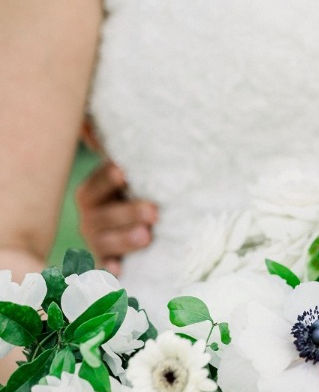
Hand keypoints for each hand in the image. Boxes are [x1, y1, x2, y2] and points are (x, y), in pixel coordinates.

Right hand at [75, 160, 157, 274]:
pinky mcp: (105, 265)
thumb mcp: (131, 179)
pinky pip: (103, 270)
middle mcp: (90, 218)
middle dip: (127, 213)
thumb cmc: (133, 197)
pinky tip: (120, 271)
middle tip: (154, 212)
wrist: (131, 232)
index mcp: (93, 194)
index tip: (123, 172)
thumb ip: (126, 157)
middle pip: (102, 216)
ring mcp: (96, 243)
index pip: (95, 186)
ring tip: (147, 236)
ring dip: (125, 239)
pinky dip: (110, 271)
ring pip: (104, 242)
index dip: (106, 179)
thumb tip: (100, 120)